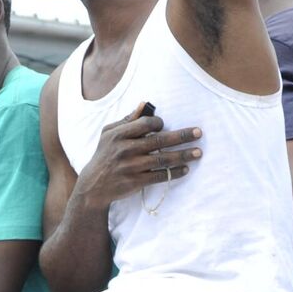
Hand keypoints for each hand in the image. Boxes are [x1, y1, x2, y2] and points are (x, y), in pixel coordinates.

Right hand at [69, 103, 205, 210]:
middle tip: (199, 133)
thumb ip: (127, 120)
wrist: (93, 187)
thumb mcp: (108, 135)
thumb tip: (144, 104)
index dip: (158, 123)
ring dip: (183, 155)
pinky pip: (160, 175)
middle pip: (159, 140)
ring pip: (163, 158)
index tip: (164, 126)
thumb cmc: (104, 156)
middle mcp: (125, 150)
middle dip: (182, 136)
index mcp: (118, 135)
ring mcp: (131, 167)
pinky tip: (185, 169)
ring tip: (198, 152)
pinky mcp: (136, 182)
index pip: (146, 124)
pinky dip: (174, 172)